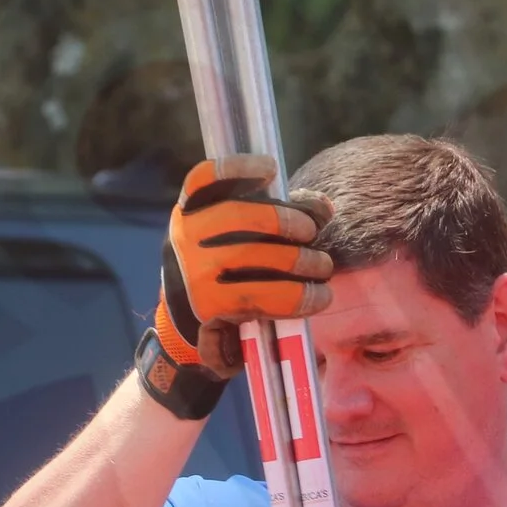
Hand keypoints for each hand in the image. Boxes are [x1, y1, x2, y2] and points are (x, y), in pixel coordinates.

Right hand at [136, 155, 333, 418]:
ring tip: (322, 268)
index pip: (203, 179)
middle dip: (284, 220)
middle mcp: (184, 240)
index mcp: (188, 216)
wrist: (187, 339)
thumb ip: (274, 221)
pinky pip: (262, 296)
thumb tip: (323, 208)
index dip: (238, 168)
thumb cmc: (221, 282)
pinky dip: (297, 297)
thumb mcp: (235, 245)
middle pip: (239, 214)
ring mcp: (192, 274)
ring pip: (254, 255)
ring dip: (301, 261)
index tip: (271, 170)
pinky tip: (317, 298)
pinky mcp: (209, 307)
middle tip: (311, 234)